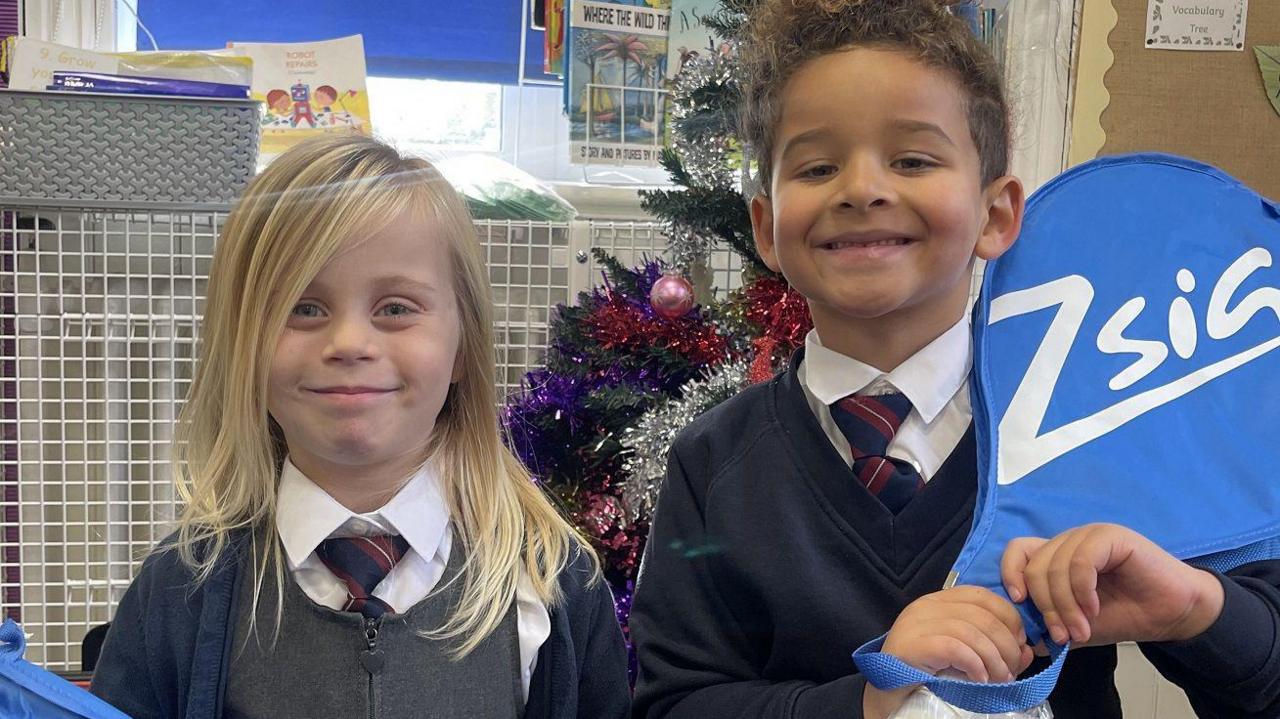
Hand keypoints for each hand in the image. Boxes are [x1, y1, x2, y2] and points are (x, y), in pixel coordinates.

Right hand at [863, 586, 1032, 718]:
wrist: (887, 691)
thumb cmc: (927, 672)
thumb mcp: (966, 656)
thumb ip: (995, 650)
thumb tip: (1028, 650)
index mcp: (939, 600)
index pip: (983, 596)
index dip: (1009, 617)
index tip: (1019, 643)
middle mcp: (927, 605)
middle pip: (983, 615)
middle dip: (1007, 645)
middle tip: (1012, 670)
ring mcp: (917, 623)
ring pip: (972, 632)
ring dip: (995, 659)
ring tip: (1000, 680)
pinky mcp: (914, 644)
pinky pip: (956, 648)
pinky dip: (975, 664)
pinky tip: (980, 679)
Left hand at [1001, 523, 1224, 646]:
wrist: (1171, 614)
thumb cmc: (1124, 614)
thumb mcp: (1077, 625)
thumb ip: (1050, 626)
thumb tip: (1022, 637)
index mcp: (1056, 557)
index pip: (1018, 552)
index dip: (1011, 575)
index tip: (1020, 603)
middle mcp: (1069, 542)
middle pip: (1033, 567)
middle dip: (1044, 607)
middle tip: (1063, 635)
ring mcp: (1089, 536)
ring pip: (1055, 567)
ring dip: (1065, 606)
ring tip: (1081, 630)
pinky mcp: (1110, 536)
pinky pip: (1081, 562)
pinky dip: (1082, 591)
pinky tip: (1094, 609)